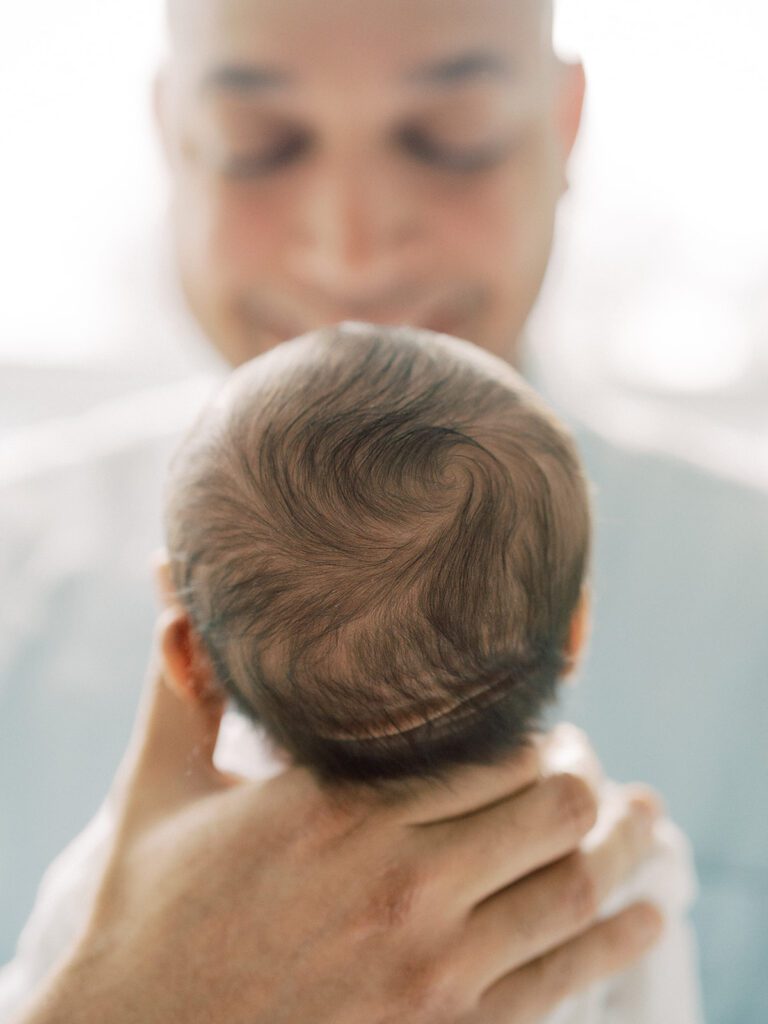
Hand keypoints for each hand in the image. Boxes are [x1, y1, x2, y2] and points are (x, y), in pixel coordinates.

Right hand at [18, 639, 661, 1023]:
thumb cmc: (144, 916)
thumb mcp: (156, 794)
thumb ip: (180, 694)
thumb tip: (172, 603)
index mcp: (334, 809)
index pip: (488, 749)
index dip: (532, 732)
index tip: (539, 726)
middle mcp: (396, 880)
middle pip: (547, 805)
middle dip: (577, 777)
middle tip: (580, 764)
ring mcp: (427, 966)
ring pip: (571, 885)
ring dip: (621, 847)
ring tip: (643, 821)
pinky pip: (561, 980)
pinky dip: (616, 943)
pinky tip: (643, 919)